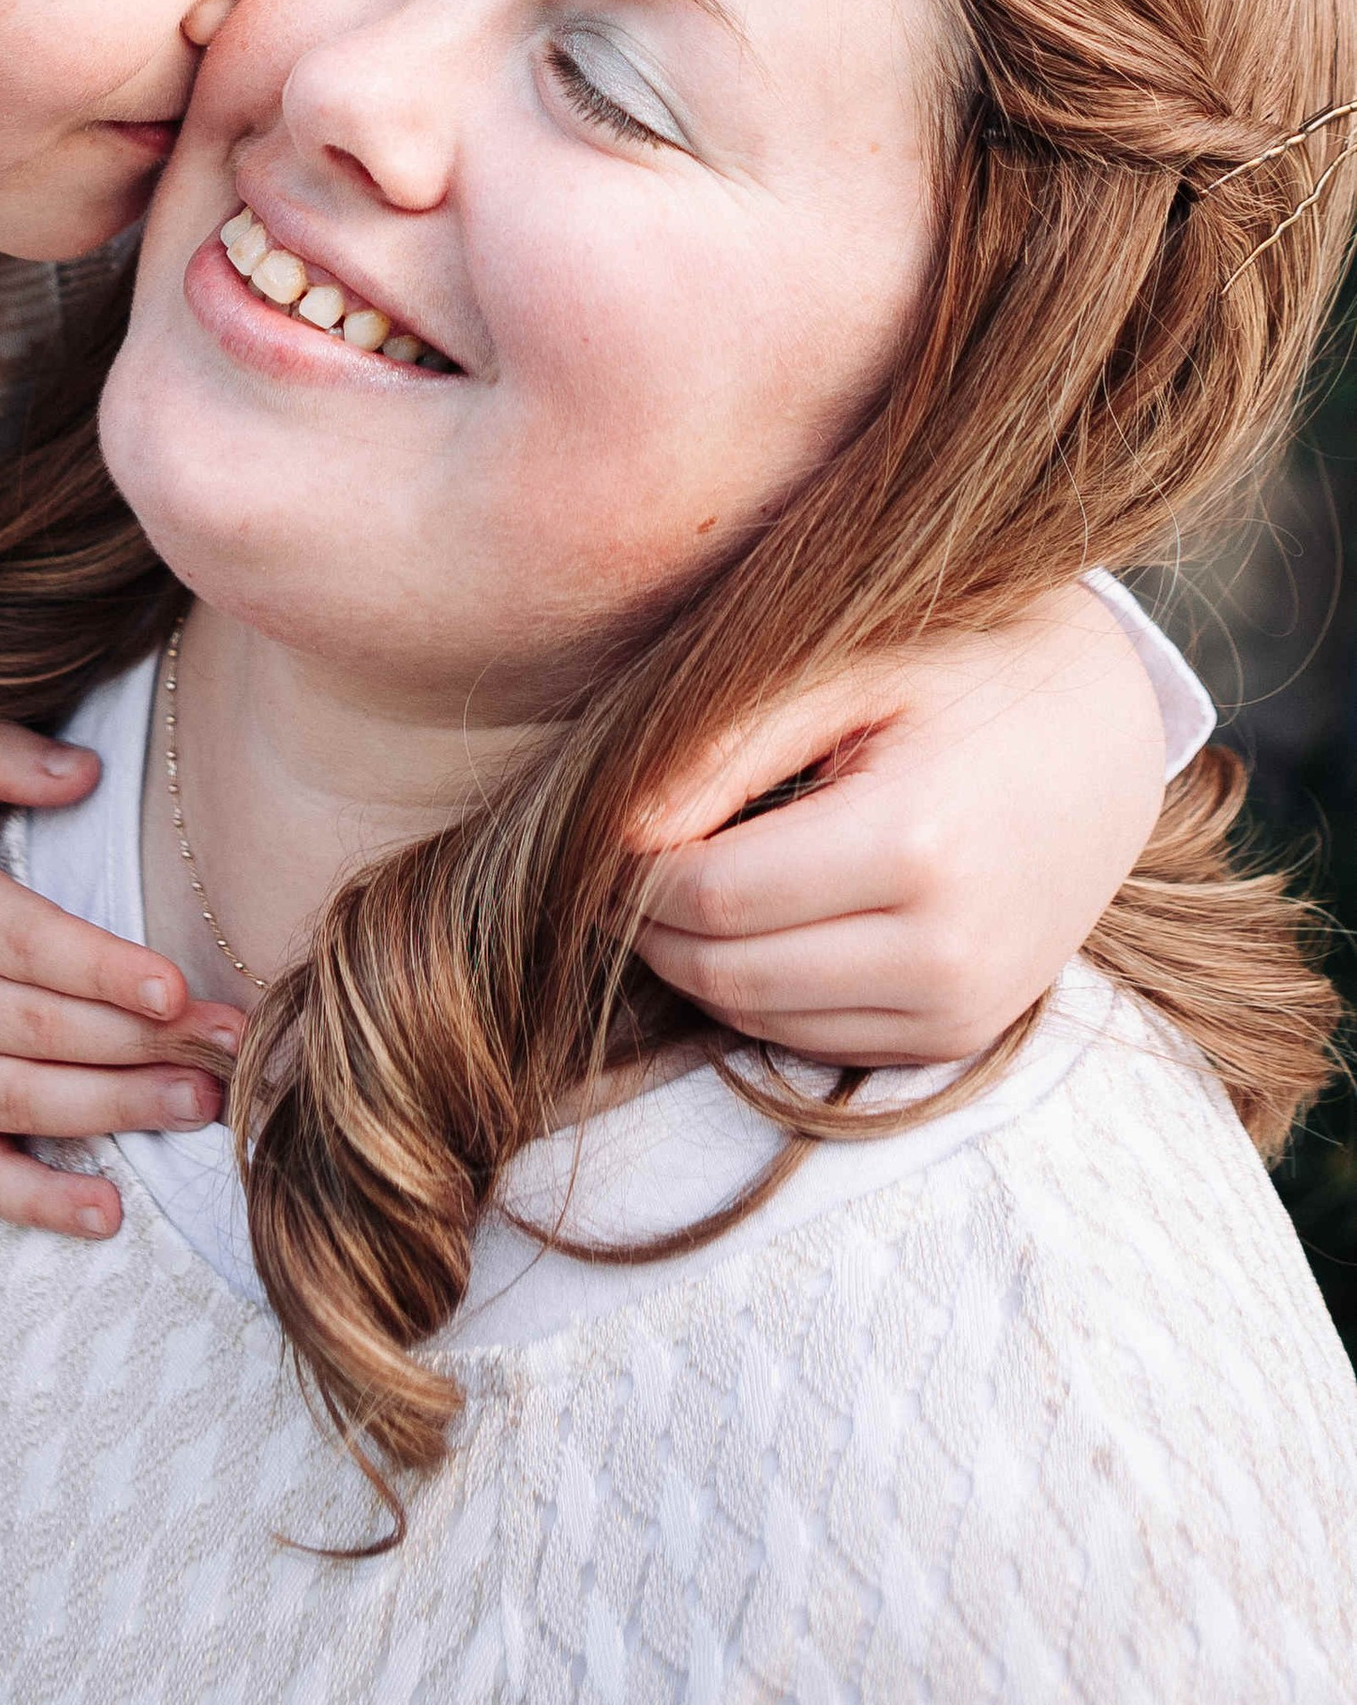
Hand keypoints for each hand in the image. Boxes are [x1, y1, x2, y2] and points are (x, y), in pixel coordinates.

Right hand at [0, 720, 246, 1238]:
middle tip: (230, 1047)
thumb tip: (88, 769)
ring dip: (118, 1110)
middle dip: (143, 1043)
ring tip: (199, 1104)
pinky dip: (40, 1201)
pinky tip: (106, 1214)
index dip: (103, 971)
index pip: (26, 945)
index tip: (175, 989)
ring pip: (23, 1100)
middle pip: (42, 1028)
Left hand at [631, 581, 1169, 1061]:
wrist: (1109, 728)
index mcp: (918, 844)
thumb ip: (728, 741)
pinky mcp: (964, 1033)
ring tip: (678, 873)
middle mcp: (949, 950)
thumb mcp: (848, 665)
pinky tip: (751, 914)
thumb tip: (616, 827)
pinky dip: (757, 987)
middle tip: (616, 855)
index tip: (596, 822)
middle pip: (726, 970)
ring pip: (759, 1017)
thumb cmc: (966, 665)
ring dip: (694, 960)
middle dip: (646, 921)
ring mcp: (964, 1006)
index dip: (630, 869)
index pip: (712, 895)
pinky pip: (813, 1039)